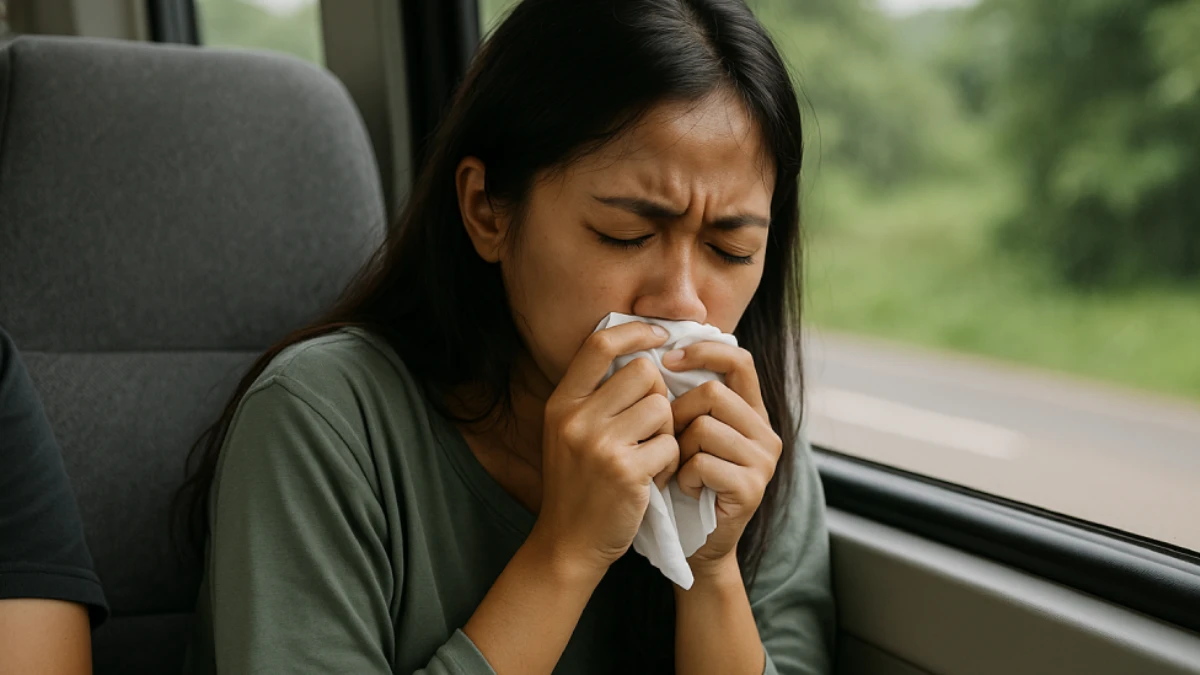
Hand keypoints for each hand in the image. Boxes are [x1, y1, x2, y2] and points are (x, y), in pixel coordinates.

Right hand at [531, 321, 680, 576]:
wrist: (568, 543)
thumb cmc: (578, 485)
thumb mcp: (568, 433)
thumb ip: (595, 397)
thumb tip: (643, 355)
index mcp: (562, 403)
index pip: (599, 344)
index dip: (635, 331)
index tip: (660, 334)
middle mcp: (576, 418)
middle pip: (643, 372)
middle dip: (658, 395)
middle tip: (651, 426)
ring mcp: (599, 445)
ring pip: (661, 407)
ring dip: (667, 431)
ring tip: (651, 455)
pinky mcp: (626, 472)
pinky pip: (670, 445)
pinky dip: (669, 462)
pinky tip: (652, 479)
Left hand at [664, 342, 781, 575]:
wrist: (695, 542)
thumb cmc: (685, 481)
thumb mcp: (689, 433)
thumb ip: (690, 398)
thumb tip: (662, 350)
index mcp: (753, 413)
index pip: (739, 360)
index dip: (704, 351)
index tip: (667, 359)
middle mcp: (766, 433)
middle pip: (712, 393)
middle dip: (677, 413)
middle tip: (669, 441)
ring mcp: (763, 462)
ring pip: (704, 427)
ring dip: (678, 449)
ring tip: (679, 468)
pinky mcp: (751, 488)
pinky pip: (702, 463)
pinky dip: (683, 476)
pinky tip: (686, 489)